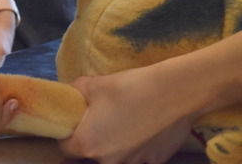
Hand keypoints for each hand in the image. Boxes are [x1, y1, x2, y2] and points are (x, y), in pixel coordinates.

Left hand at [59, 69, 196, 163]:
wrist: (176, 93)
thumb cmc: (129, 88)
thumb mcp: (90, 85)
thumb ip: (71, 95)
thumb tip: (65, 98)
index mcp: (88, 144)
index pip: (66, 148)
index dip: (67, 135)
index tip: (75, 122)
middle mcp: (108, 162)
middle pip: (89, 157)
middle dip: (89, 142)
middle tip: (97, 121)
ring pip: (113, 159)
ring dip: (112, 146)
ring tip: (121, 122)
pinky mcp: (154, 162)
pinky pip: (136, 158)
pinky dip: (134, 147)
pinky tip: (141, 128)